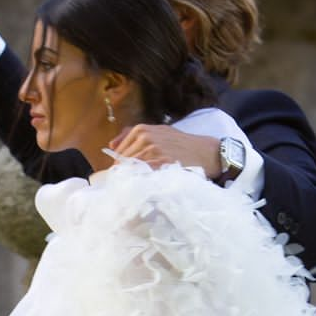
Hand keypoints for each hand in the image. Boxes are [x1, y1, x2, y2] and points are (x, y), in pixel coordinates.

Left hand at [107, 124, 222, 178]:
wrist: (205, 152)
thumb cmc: (181, 143)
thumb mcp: (158, 131)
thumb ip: (132, 135)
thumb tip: (111, 145)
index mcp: (140, 130)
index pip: (118, 153)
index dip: (119, 166)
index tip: (125, 175)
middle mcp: (144, 138)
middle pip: (122, 162)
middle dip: (124, 174)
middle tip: (129, 184)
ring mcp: (152, 150)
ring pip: (130, 170)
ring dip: (131, 179)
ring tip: (137, 186)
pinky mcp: (160, 163)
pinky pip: (142, 175)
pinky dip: (141, 181)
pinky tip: (145, 186)